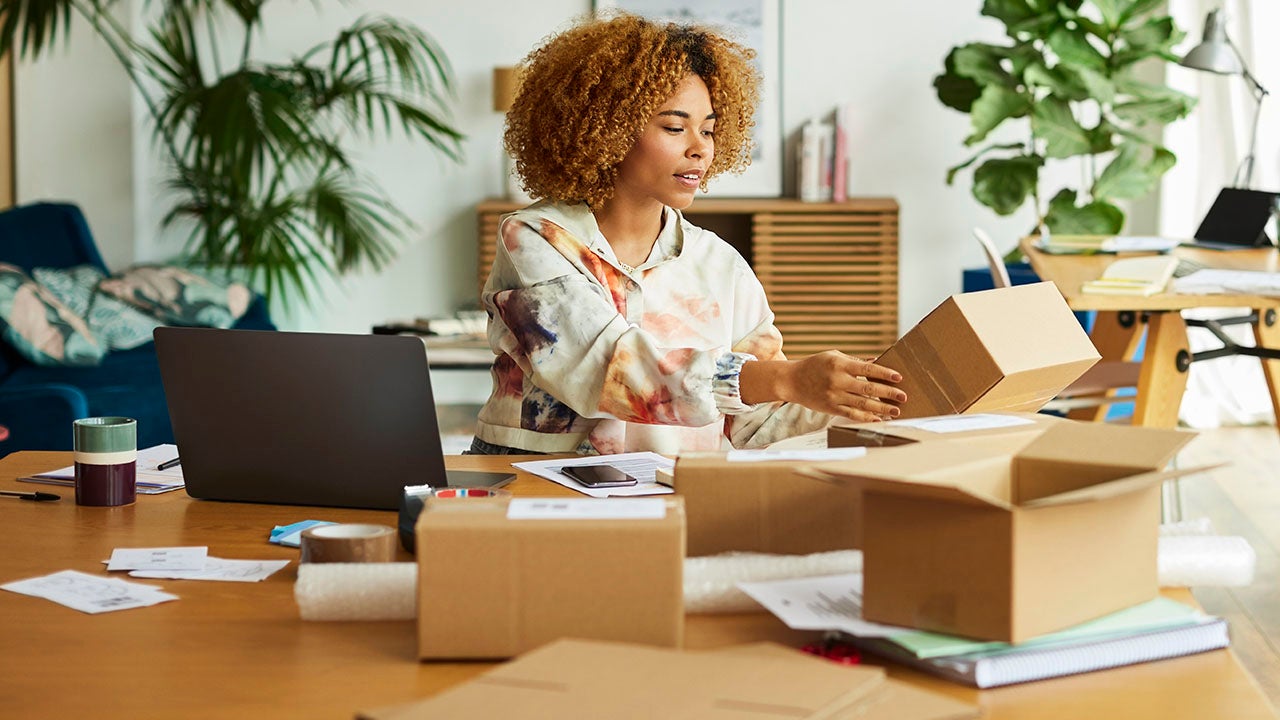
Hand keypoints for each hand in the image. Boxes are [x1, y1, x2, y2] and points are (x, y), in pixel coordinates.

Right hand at [780, 351, 905, 422]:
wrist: (792, 381)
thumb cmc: (814, 365)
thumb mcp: (833, 357)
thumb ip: (854, 360)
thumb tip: (876, 361)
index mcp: (839, 364)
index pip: (867, 369)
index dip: (884, 373)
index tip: (898, 377)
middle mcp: (837, 380)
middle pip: (868, 388)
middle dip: (888, 393)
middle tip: (903, 397)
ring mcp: (834, 396)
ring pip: (862, 404)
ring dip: (881, 408)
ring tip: (896, 411)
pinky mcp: (831, 408)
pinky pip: (852, 415)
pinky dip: (866, 418)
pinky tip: (878, 419)